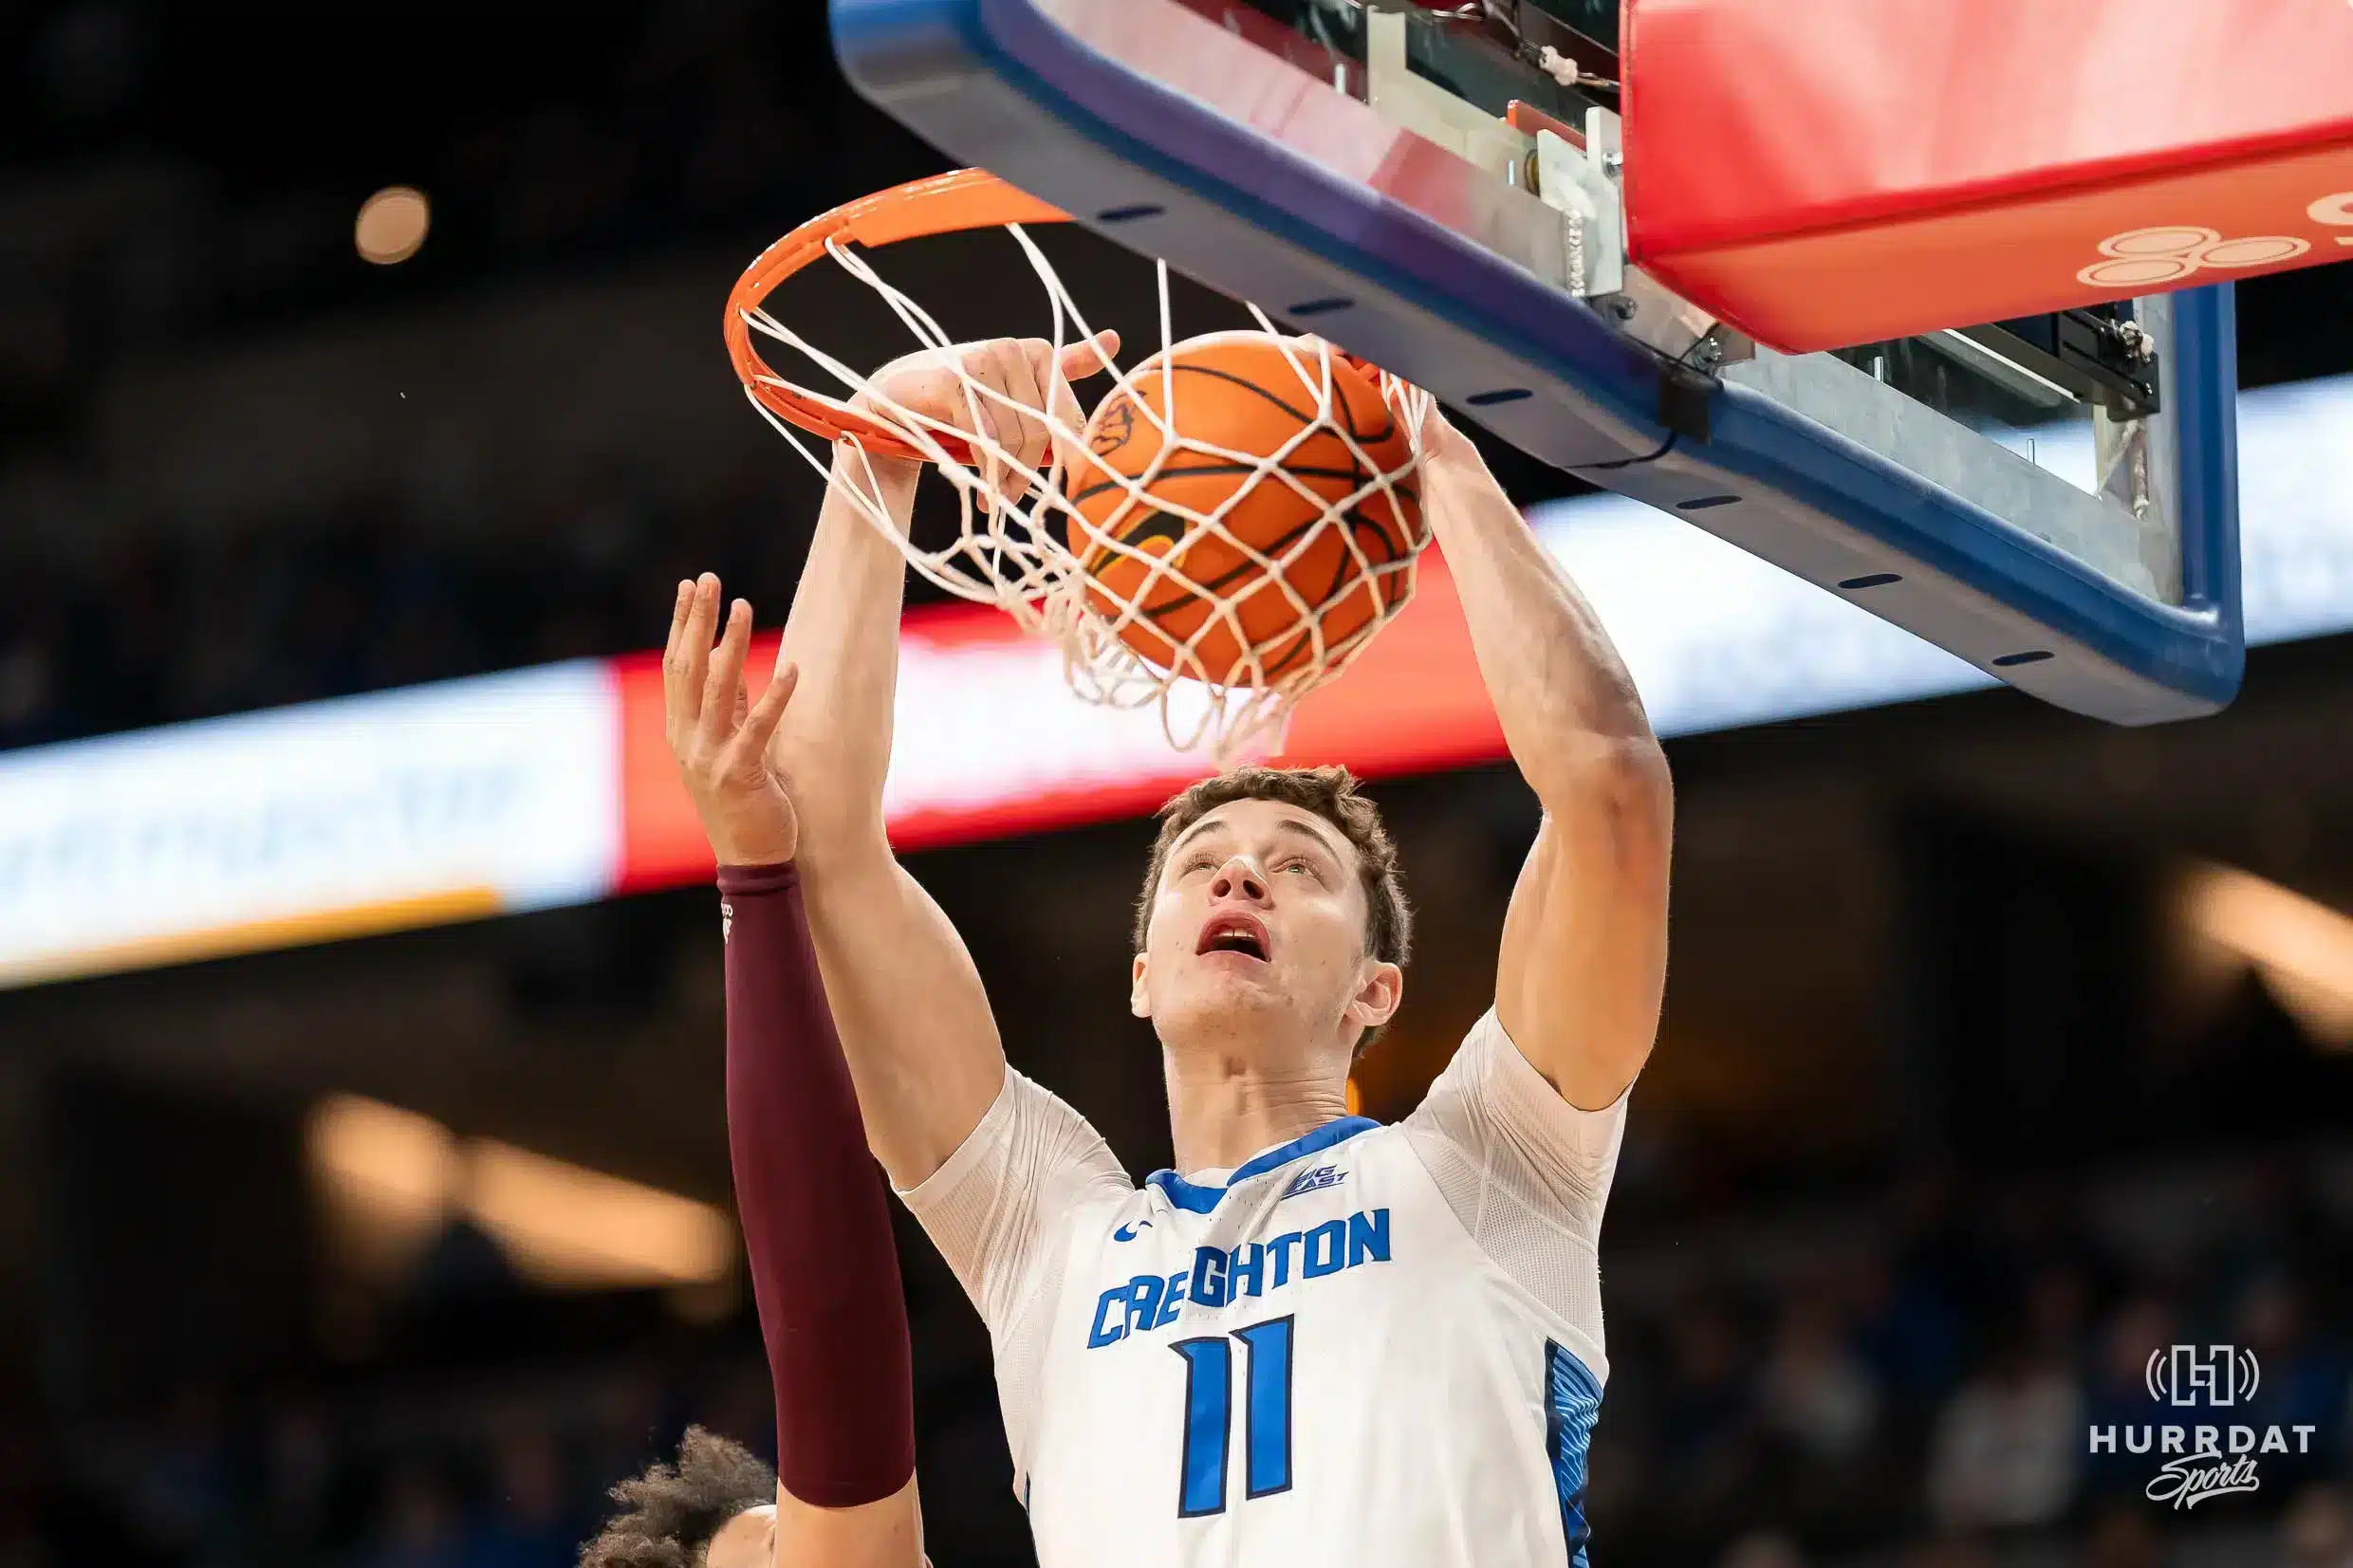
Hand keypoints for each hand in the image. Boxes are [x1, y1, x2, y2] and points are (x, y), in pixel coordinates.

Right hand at [664, 573, 800, 866]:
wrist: (751, 862)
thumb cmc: (743, 804)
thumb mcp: (727, 748)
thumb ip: (727, 708)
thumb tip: (729, 659)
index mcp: (680, 732)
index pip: (677, 667)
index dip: (681, 625)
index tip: (689, 586)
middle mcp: (688, 741)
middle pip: (688, 668)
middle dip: (697, 620)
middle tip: (707, 578)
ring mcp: (711, 758)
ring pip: (718, 688)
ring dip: (731, 643)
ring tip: (742, 604)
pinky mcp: (741, 774)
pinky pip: (759, 728)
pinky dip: (774, 695)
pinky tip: (791, 666)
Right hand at [852, 330, 1119, 503]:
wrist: (895, 404)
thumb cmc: (963, 404)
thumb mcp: (1016, 391)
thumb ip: (1063, 371)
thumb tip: (1114, 339)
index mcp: (1038, 352)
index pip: (1069, 419)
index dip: (1064, 460)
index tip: (1055, 489)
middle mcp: (1013, 348)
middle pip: (1044, 431)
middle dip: (1031, 472)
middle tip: (1014, 500)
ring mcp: (982, 360)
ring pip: (1015, 438)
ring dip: (1007, 479)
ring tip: (996, 499)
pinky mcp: (953, 380)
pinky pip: (985, 436)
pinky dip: (986, 469)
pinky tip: (983, 491)